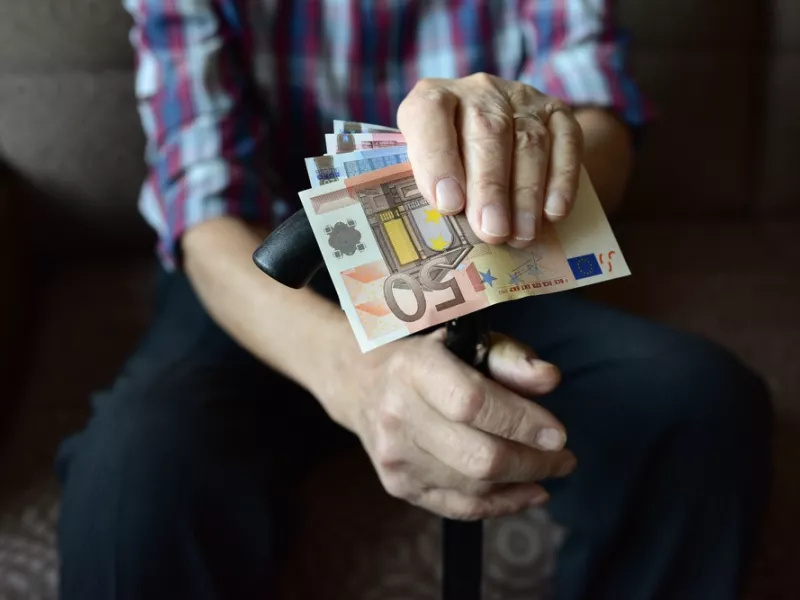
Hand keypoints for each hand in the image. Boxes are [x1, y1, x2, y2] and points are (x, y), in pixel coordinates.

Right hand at [330, 329, 576, 519]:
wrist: (362, 383)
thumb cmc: (426, 356)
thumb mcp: (465, 339)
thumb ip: (509, 357)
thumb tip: (548, 380)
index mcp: (414, 368)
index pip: (473, 403)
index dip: (522, 422)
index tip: (558, 432)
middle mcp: (397, 414)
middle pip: (478, 456)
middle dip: (533, 462)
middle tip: (563, 456)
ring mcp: (395, 455)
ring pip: (474, 486)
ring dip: (523, 481)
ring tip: (550, 468)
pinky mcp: (398, 484)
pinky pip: (460, 507)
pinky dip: (502, 503)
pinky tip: (528, 490)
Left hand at [397, 73, 583, 246]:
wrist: (491, 140)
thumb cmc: (448, 165)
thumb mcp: (423, 168)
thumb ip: (428, 188)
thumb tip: (443, 228)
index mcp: (433, 99)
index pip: (429, 114)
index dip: (438, 159)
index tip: (448, 205)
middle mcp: (477, 92)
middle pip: (487, 132)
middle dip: (490, 187)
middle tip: (493, 230)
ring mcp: (520, 98)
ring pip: (529, 141)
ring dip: (526, 193)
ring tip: (522, 234)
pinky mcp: (556, 111)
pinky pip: (567, 141)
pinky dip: (562, 180)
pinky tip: (554, 213)